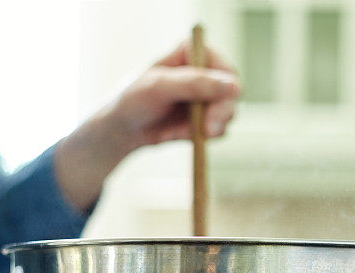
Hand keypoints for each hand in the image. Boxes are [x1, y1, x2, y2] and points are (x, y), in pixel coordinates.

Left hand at [54, 41, 239, 211]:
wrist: (121, 129)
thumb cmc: (133, 99)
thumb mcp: (159, 87)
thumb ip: (195, 84)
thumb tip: (233, 86)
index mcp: (192, 53)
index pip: (224, 68)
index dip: (226, 88)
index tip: (216, 108)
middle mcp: (203, 73)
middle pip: (231, 93)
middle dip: (220, 113)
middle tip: (207, 130)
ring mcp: (205, 97)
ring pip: (228, 113)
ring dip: (210, 127)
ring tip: (183, 133)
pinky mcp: (204, 118)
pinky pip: (217, 130)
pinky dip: (200, 137)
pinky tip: (177, 135)